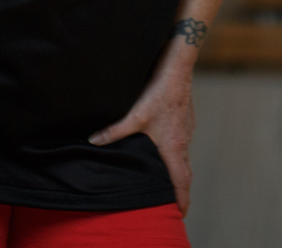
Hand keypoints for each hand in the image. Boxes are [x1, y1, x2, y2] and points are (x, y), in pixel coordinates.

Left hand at [90, 39, 198, 213]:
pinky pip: (183, 141)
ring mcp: (187, 129)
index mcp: (173, 146)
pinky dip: (177, 151)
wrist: (178, 69)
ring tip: (169, 178)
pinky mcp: (186, 118)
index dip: (181, 198)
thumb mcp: (134, 115)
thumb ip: (114, 131)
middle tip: (176, 202)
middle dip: (180, 188)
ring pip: (184, 155)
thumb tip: (94, 141)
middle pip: (185, 171)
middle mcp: (183, 140)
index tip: (181, 212)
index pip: (181, 179)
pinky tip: (166, 147)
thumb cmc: (159, 92)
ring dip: (178, 169)